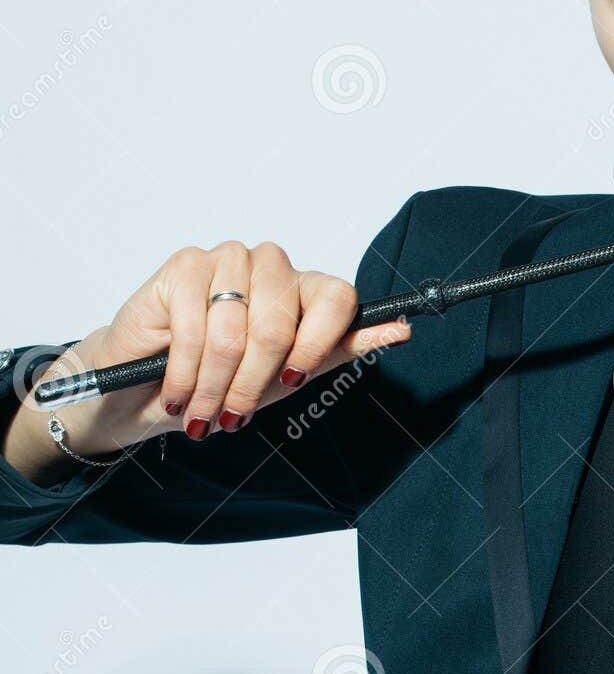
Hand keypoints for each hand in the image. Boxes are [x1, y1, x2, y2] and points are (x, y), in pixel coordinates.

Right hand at [38, 240, 411, 451]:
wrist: (150, 390)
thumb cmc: (228, 381)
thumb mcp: (292, 374)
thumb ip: (344, 348)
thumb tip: (403, 330)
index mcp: (308, 287)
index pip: (338, 298)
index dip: (317, 344)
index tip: (292, 380)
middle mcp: (273, 265)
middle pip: (280, 324)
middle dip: (251, 382)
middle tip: (230, 414)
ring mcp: (229, 259)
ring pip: (234, 331)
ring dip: (214, 385)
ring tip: (200, 408)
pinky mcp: (186, 264)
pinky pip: (194, 325)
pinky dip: (185, 370)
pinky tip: (177, 390)